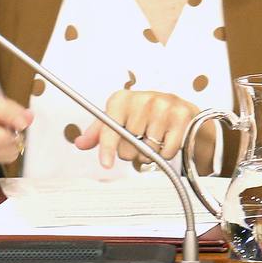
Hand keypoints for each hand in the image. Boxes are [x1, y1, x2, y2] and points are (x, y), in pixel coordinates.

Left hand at [77, 89, 206, 170]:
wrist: (180, 111)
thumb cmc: (146, 116)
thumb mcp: (120, 119)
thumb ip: (99, 132)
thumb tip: (80, 143)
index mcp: (122, 99)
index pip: (111, 128)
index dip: (107, 148)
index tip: (106, 164)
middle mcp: (144, 98)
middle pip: (129, 145)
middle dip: (132, 150)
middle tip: (140, 140)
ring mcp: (164, 105)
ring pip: (148, 150)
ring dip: (150, 152)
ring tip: (154, 138)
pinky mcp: (181, 116)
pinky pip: (167, 151)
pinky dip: (166, 152)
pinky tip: (167, 139)